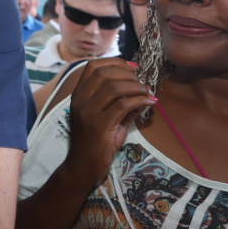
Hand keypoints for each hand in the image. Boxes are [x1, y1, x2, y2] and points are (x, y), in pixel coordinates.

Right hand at [63, 58, 155, 186]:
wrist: (83, 166)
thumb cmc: (96, 142)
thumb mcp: (108, 119)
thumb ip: (122, 103)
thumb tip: (144, 90)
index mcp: (78, 95)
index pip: (92, 66)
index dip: (114, 62)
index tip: (132, 67)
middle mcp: (79, 100)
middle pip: (104, 73)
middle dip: (128, 74)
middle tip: (142, 82)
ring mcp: (87, 112)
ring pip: (114, 87)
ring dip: (135, 87)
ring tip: (147, 92)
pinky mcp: (98, 126)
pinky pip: (122, 105)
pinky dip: (139, 100)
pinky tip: (149, 103)